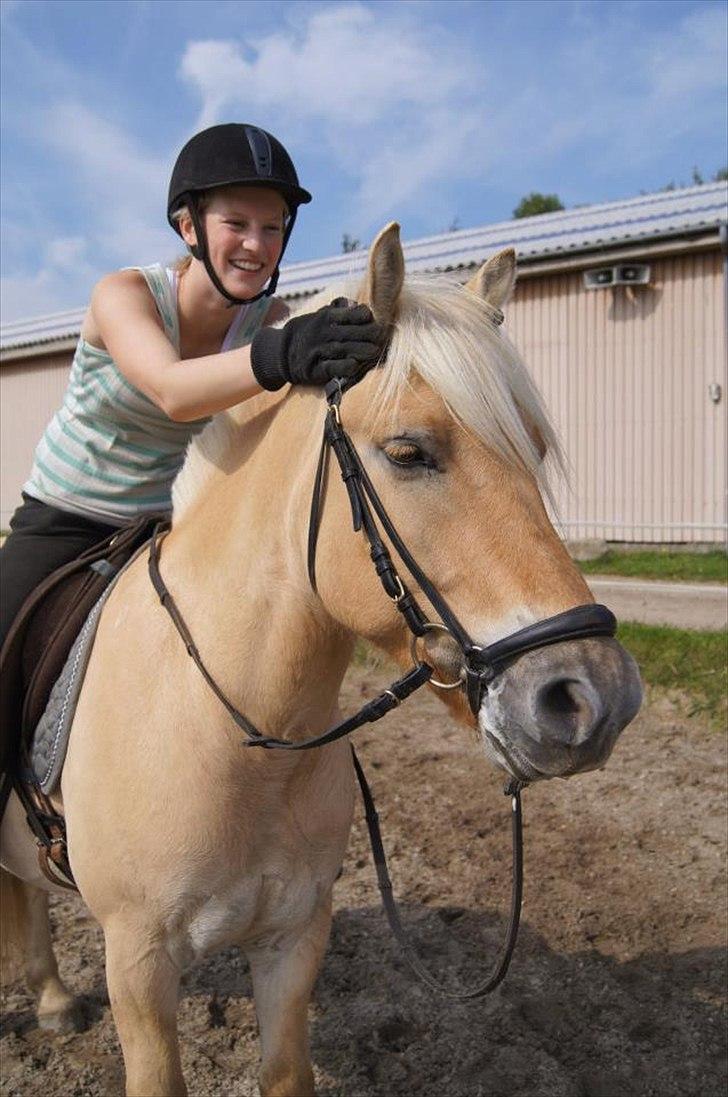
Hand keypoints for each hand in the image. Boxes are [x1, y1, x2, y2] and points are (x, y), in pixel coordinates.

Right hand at [250, 298, 387, 390]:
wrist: (282, 352)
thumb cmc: (310, 331)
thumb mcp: (319, 314)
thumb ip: (338, 308)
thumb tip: (356, 304)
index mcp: (325, 318)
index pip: (348, 314)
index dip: (363, 315)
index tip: (372, 319)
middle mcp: (321, 333)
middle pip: (348, 332)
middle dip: (367, 334)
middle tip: (382, 336)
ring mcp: (316, 351)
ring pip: (341, 349)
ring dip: (360, 350)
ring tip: (375, 351)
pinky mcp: (314, 370)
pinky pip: (330, 368)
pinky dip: (342, 366)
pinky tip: (354, 365)